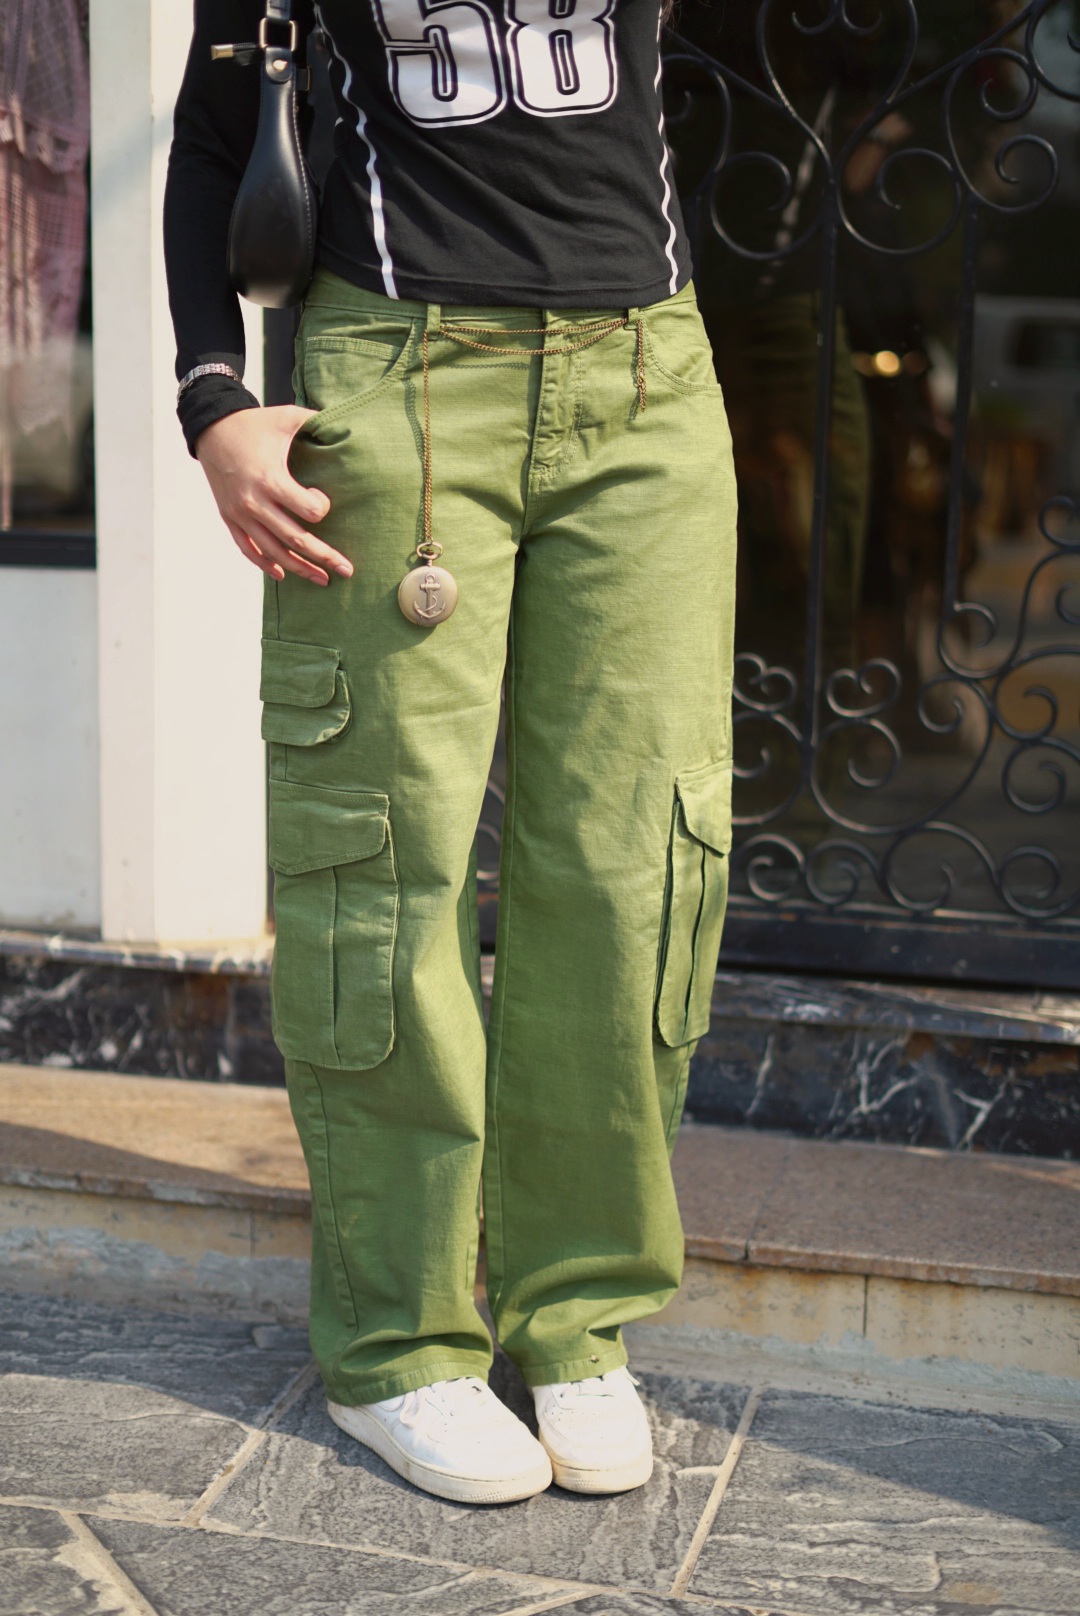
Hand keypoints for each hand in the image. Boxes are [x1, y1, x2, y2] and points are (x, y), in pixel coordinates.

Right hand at [195, 405, 350, 585]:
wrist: (211, 428)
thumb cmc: (255, 424)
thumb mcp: (287, 418)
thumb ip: (317, 421)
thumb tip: (348, 422)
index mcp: (271, 479)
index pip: (308, 510)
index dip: (322, 507)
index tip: (323, 500)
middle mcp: (254, 502)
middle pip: (295, 539)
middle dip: (324, 556)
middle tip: (347, 570)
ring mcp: (240, 514)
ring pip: (273, 552)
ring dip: (300, 568)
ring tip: (323, 580)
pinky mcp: (229, 518)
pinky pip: (247, 549)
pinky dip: (265, 565)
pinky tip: (283, 575)